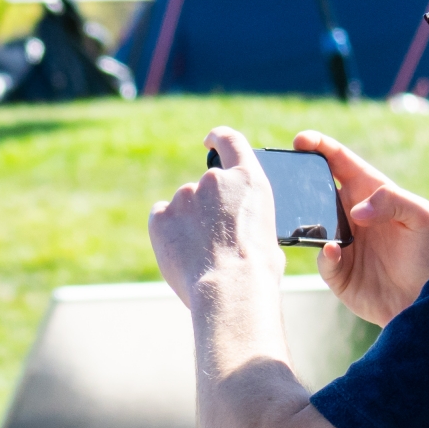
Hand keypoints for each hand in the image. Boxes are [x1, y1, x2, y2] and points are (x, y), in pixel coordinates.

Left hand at [149, 126, 282, 306]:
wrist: (230, 289)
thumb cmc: (257, 271)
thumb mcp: (268, 235)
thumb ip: (249, 217)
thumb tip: (241, 226)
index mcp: (248, 180)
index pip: (231, 141)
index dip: (218, 138)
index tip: (209, 140)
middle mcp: (215, 180)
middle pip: (206, 187)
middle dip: (208, 209)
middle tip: (213, 239)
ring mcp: (185, 195)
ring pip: (183, 207)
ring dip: (189, 225)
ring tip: (201, 256)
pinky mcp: (160, 216)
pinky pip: (162, 219)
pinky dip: (169, 233)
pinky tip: (181, 253)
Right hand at [295, 132, 428, 325]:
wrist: (427, 300)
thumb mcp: (423, 217)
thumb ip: (394, 201)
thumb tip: (357, 210)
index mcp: (370, 192)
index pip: (340, 162)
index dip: (320, 147)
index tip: (301, 140)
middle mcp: (350, 214)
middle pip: (316, 189)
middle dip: (300, 179)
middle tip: (288, 173)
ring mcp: (341, 242)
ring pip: (311, 223)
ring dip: (304, 218)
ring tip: (305, 214)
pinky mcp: (337, 271)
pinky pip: (321, 257)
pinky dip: (324, 253)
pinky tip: (334, 251)